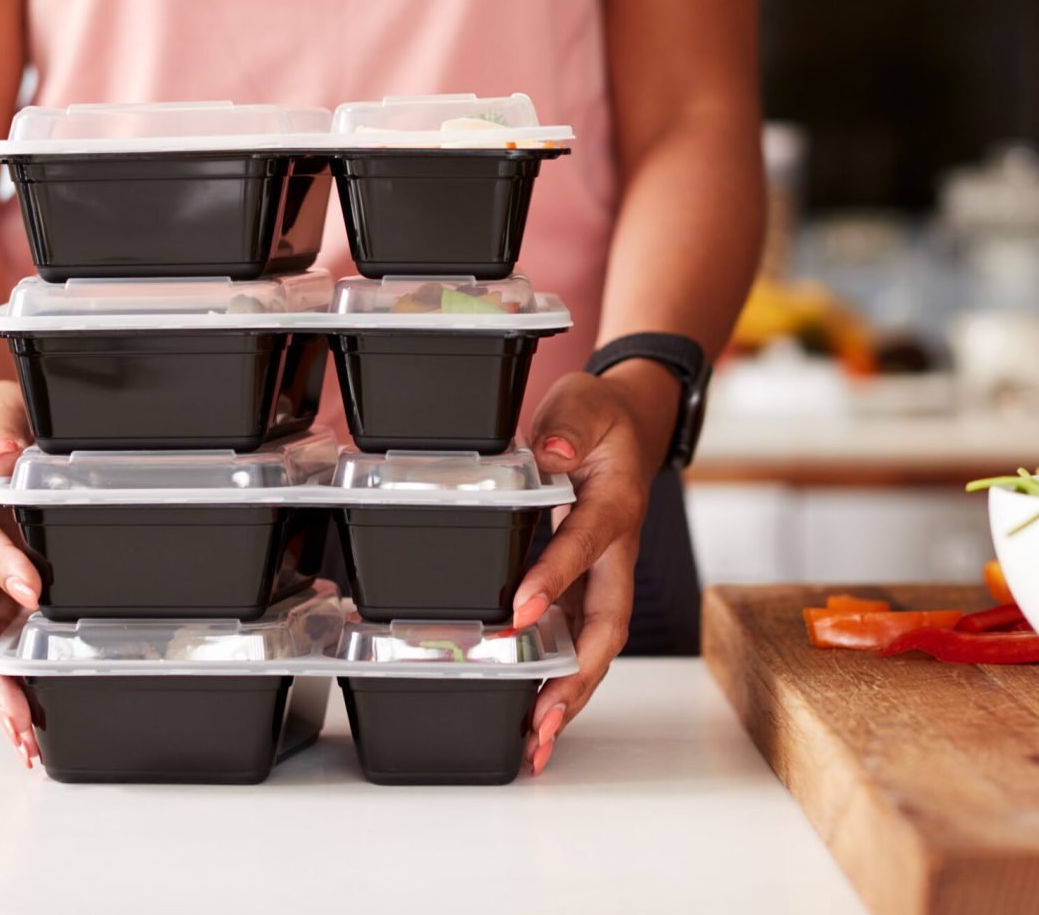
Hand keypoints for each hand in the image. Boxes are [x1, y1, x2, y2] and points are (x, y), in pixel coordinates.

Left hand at [517, 361, 679, 775]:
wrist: (626, 426)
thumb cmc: (600, 418)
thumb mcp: (585, 404)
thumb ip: (569, 424)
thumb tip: (552, 450)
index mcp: (615, 504)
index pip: (585, 545)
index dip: (555, 578)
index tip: (518, 612)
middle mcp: (616, 551)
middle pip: (605, 625)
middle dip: (576, 675)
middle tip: (541, 719)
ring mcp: (604, 574)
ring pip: (593, 644)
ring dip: (568, 692)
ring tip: (535, 741)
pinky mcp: (588, 585)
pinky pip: (577, 636)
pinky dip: (559, 677)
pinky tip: (531, 712)